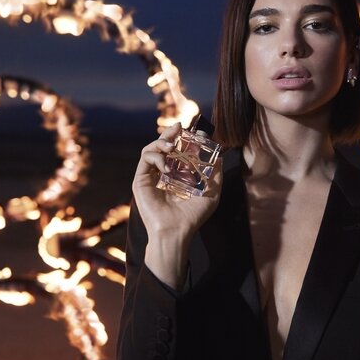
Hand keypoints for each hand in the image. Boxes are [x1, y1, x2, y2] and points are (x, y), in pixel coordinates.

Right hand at [132, 121, 222, 242]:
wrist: (176, 230)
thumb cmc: (193, 216)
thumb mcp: (212, 192)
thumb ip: (215, 173)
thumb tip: (219, 155)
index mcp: (180, 174)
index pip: (181, 150)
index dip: (187, 139)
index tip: (197, 132)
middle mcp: (165, 173)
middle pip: (165, 145)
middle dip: (171, 134)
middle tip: (179, 128)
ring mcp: (152, 175)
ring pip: (152, 148)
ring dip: (162, 142)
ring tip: (171, 146)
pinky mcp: (141, 180)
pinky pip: (145, 158)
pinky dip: (156, 156)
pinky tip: (166, 165)